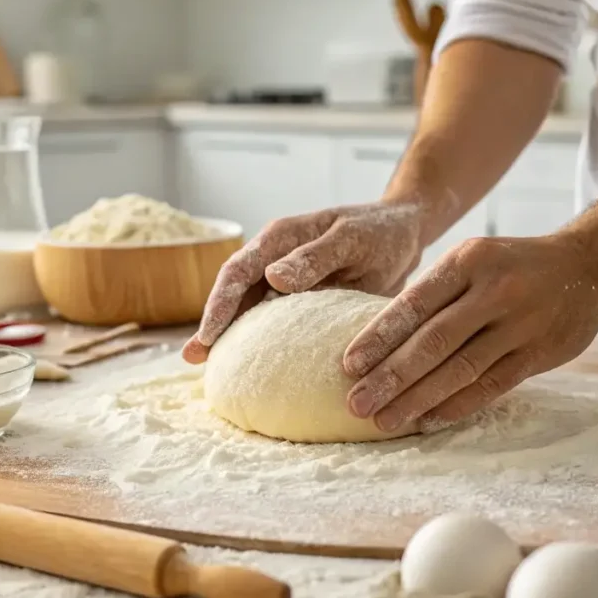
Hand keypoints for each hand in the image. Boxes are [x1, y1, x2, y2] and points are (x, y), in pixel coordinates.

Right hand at [182, 202, 423, 363]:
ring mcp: (284, 281)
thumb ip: (314, 257)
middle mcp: (274, 259)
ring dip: (229, 335)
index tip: (209, 334)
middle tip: (193, 358)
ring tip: (210, 366)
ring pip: (247, 309)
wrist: (404, 234)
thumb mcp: (351, 240)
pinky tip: (249, 365)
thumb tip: (272, 277)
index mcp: (280, 237)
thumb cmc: (380, 231)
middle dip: (212, 323)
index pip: (238, 270)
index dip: (220, 303)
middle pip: (233, 292)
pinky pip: (272, 321)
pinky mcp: (299, 301)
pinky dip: (257, 340)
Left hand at [342, 234, 597, 432]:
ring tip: (383, 420)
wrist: (590, 266)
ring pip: (460, 369)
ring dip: (417, 399)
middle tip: (356, 403)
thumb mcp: (473, 259)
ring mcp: (519, 324)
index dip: (380, 336)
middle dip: (390, 376)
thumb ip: (435, 292)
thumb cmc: (511, 266)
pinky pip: (491, 385)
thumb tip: (378, 338)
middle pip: (433, 341)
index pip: (414, 304)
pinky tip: (426, 421)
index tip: (349, 364)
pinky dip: (456, 405)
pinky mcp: (539, 353)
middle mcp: (494, 291)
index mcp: (468, 261)